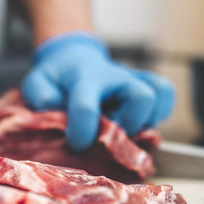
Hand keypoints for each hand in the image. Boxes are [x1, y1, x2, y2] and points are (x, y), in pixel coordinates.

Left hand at [20, 32, 173, 151]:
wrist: (72, 58)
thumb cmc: (56, 79)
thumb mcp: (37, 84)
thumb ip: (41, 98)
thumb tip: (57, 113)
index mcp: (84, 79)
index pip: (87, 106)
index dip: (82, 132)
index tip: (77, 144)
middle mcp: (115, 78)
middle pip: (141, 97)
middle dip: (129, 125)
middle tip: (112, 136)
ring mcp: (134, 81)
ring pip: (160, 95)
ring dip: (148, 120)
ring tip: (128, 130)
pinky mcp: (146, 86)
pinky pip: (166, 95)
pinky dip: (160, 113)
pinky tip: (140, 124)